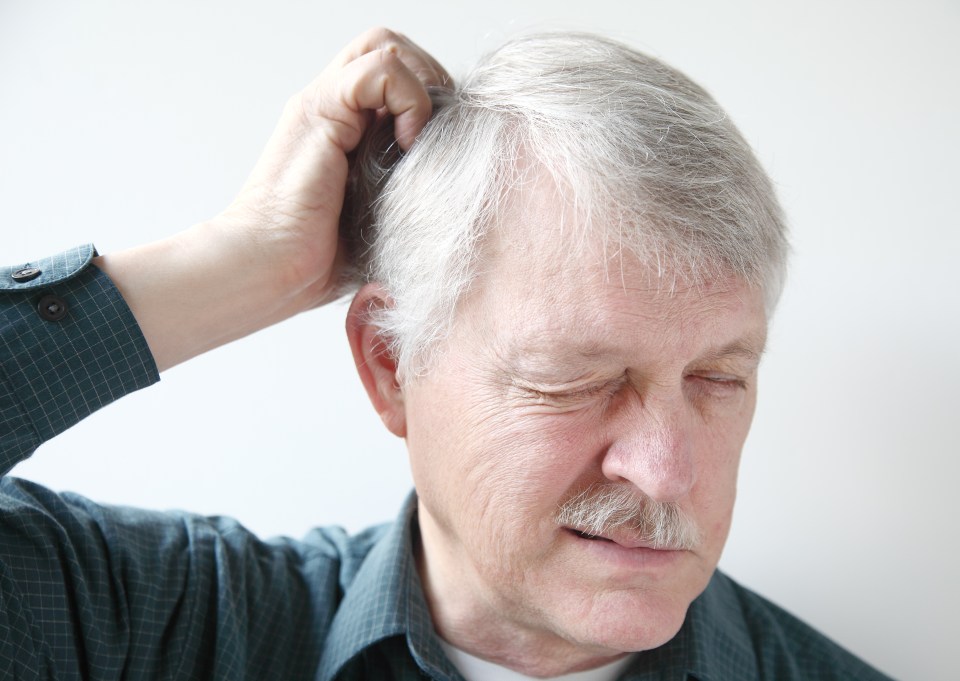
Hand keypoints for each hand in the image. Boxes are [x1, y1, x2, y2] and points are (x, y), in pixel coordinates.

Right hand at [217, 27, 451, 307]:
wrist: (266, 268)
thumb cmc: (313, 260)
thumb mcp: (377, 220)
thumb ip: (405, 193)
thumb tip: (454, 201)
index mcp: (342, 126)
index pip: (394, 72)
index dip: (428, 94)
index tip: (442, 144)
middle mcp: (330, 106)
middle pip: (390, 46)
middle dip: (429, 78)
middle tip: (435, 133)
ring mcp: (323, 104)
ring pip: (385, 45)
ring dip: (420, 85)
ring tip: (420, 138)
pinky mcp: (321, 111)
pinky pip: (379, 69)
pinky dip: (408, 100)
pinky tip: (407, 145)